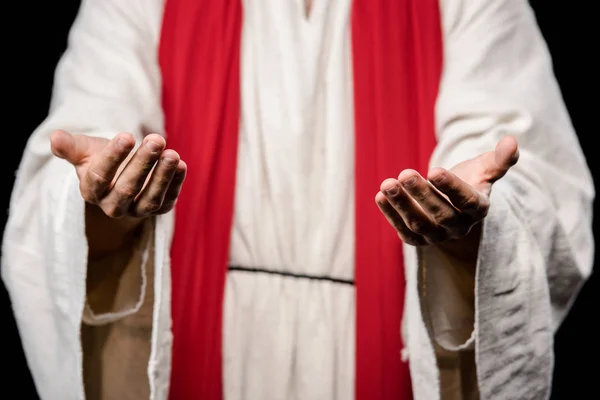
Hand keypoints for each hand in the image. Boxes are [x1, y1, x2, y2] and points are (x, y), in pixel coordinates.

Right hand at [50, 130, 186, 255]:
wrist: (121, 172)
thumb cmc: (99, 157)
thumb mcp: (84, 150)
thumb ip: (70, 147)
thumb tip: (55, 137)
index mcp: (91, 190)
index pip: (100, 177)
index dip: (113, 157)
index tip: (127, 135)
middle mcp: (113, 205)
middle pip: (128, 188)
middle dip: (143, 163)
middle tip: (156, 139)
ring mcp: (137, 210)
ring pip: (150, 199)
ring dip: (163, 176)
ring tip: (172, 154)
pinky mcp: (159, 209)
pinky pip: (168, 200)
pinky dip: (176, 184)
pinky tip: (182, 165)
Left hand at [375, 136, 518, 262]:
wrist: (453, 205)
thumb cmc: (470, 180)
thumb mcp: (485, 168)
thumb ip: (499, 158)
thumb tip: (512, 141)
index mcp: (478, 208)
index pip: (467, 201)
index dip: (451, 187)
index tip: (434, 170)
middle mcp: (459, 226)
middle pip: (441, 214)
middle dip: (422, 194)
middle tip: (405, 173)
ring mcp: (438, 236)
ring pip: (419, 224)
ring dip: (401, 204)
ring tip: (387, 184)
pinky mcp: (419, 240)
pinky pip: (404, 231)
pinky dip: (391, 215)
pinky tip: (379, 196)